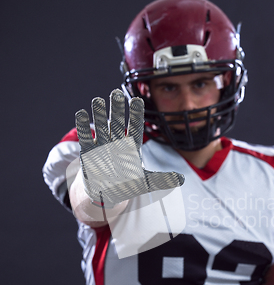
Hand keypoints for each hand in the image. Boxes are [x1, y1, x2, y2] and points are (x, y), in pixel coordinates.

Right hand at [75, 89, 184, 207]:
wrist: (106, 191)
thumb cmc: (126, 184)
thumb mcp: (145, 182)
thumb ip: (162, 179)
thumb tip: (182, 179)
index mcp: (130, 149)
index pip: (134, 130)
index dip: (136, 116)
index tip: (138, 101)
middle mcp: (116, 144)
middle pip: (117, 125)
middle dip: (117, 110)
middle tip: (116, 93)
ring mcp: (102, 148)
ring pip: (101, 129)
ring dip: (99, 116)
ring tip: (97, 100)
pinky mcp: (89, 154)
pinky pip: (86, 139)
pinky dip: (84, 128)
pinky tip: (81, 114)